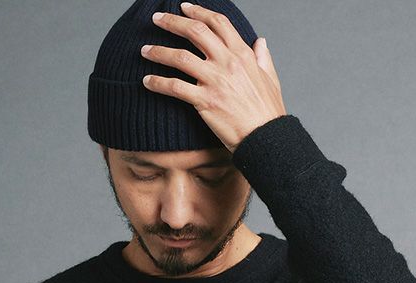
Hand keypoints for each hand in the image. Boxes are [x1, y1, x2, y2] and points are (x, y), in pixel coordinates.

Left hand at [140, 2, 286, 152]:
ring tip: (144, 50)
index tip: (184, 7)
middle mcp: (227, 62)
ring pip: (180, 57)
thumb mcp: (270, 79)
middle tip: (156, 18)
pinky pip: (176, 87)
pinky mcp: (205, 101)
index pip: (217, 23)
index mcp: (243, 54)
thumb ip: (263, 57)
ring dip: (159, 51)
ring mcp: (215, 81)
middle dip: (172, 22)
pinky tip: (147, 81)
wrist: (266, 138)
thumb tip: (260, 41)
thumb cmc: (269, 112)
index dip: (198, 11)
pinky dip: (158, 83)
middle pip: (195, 32)